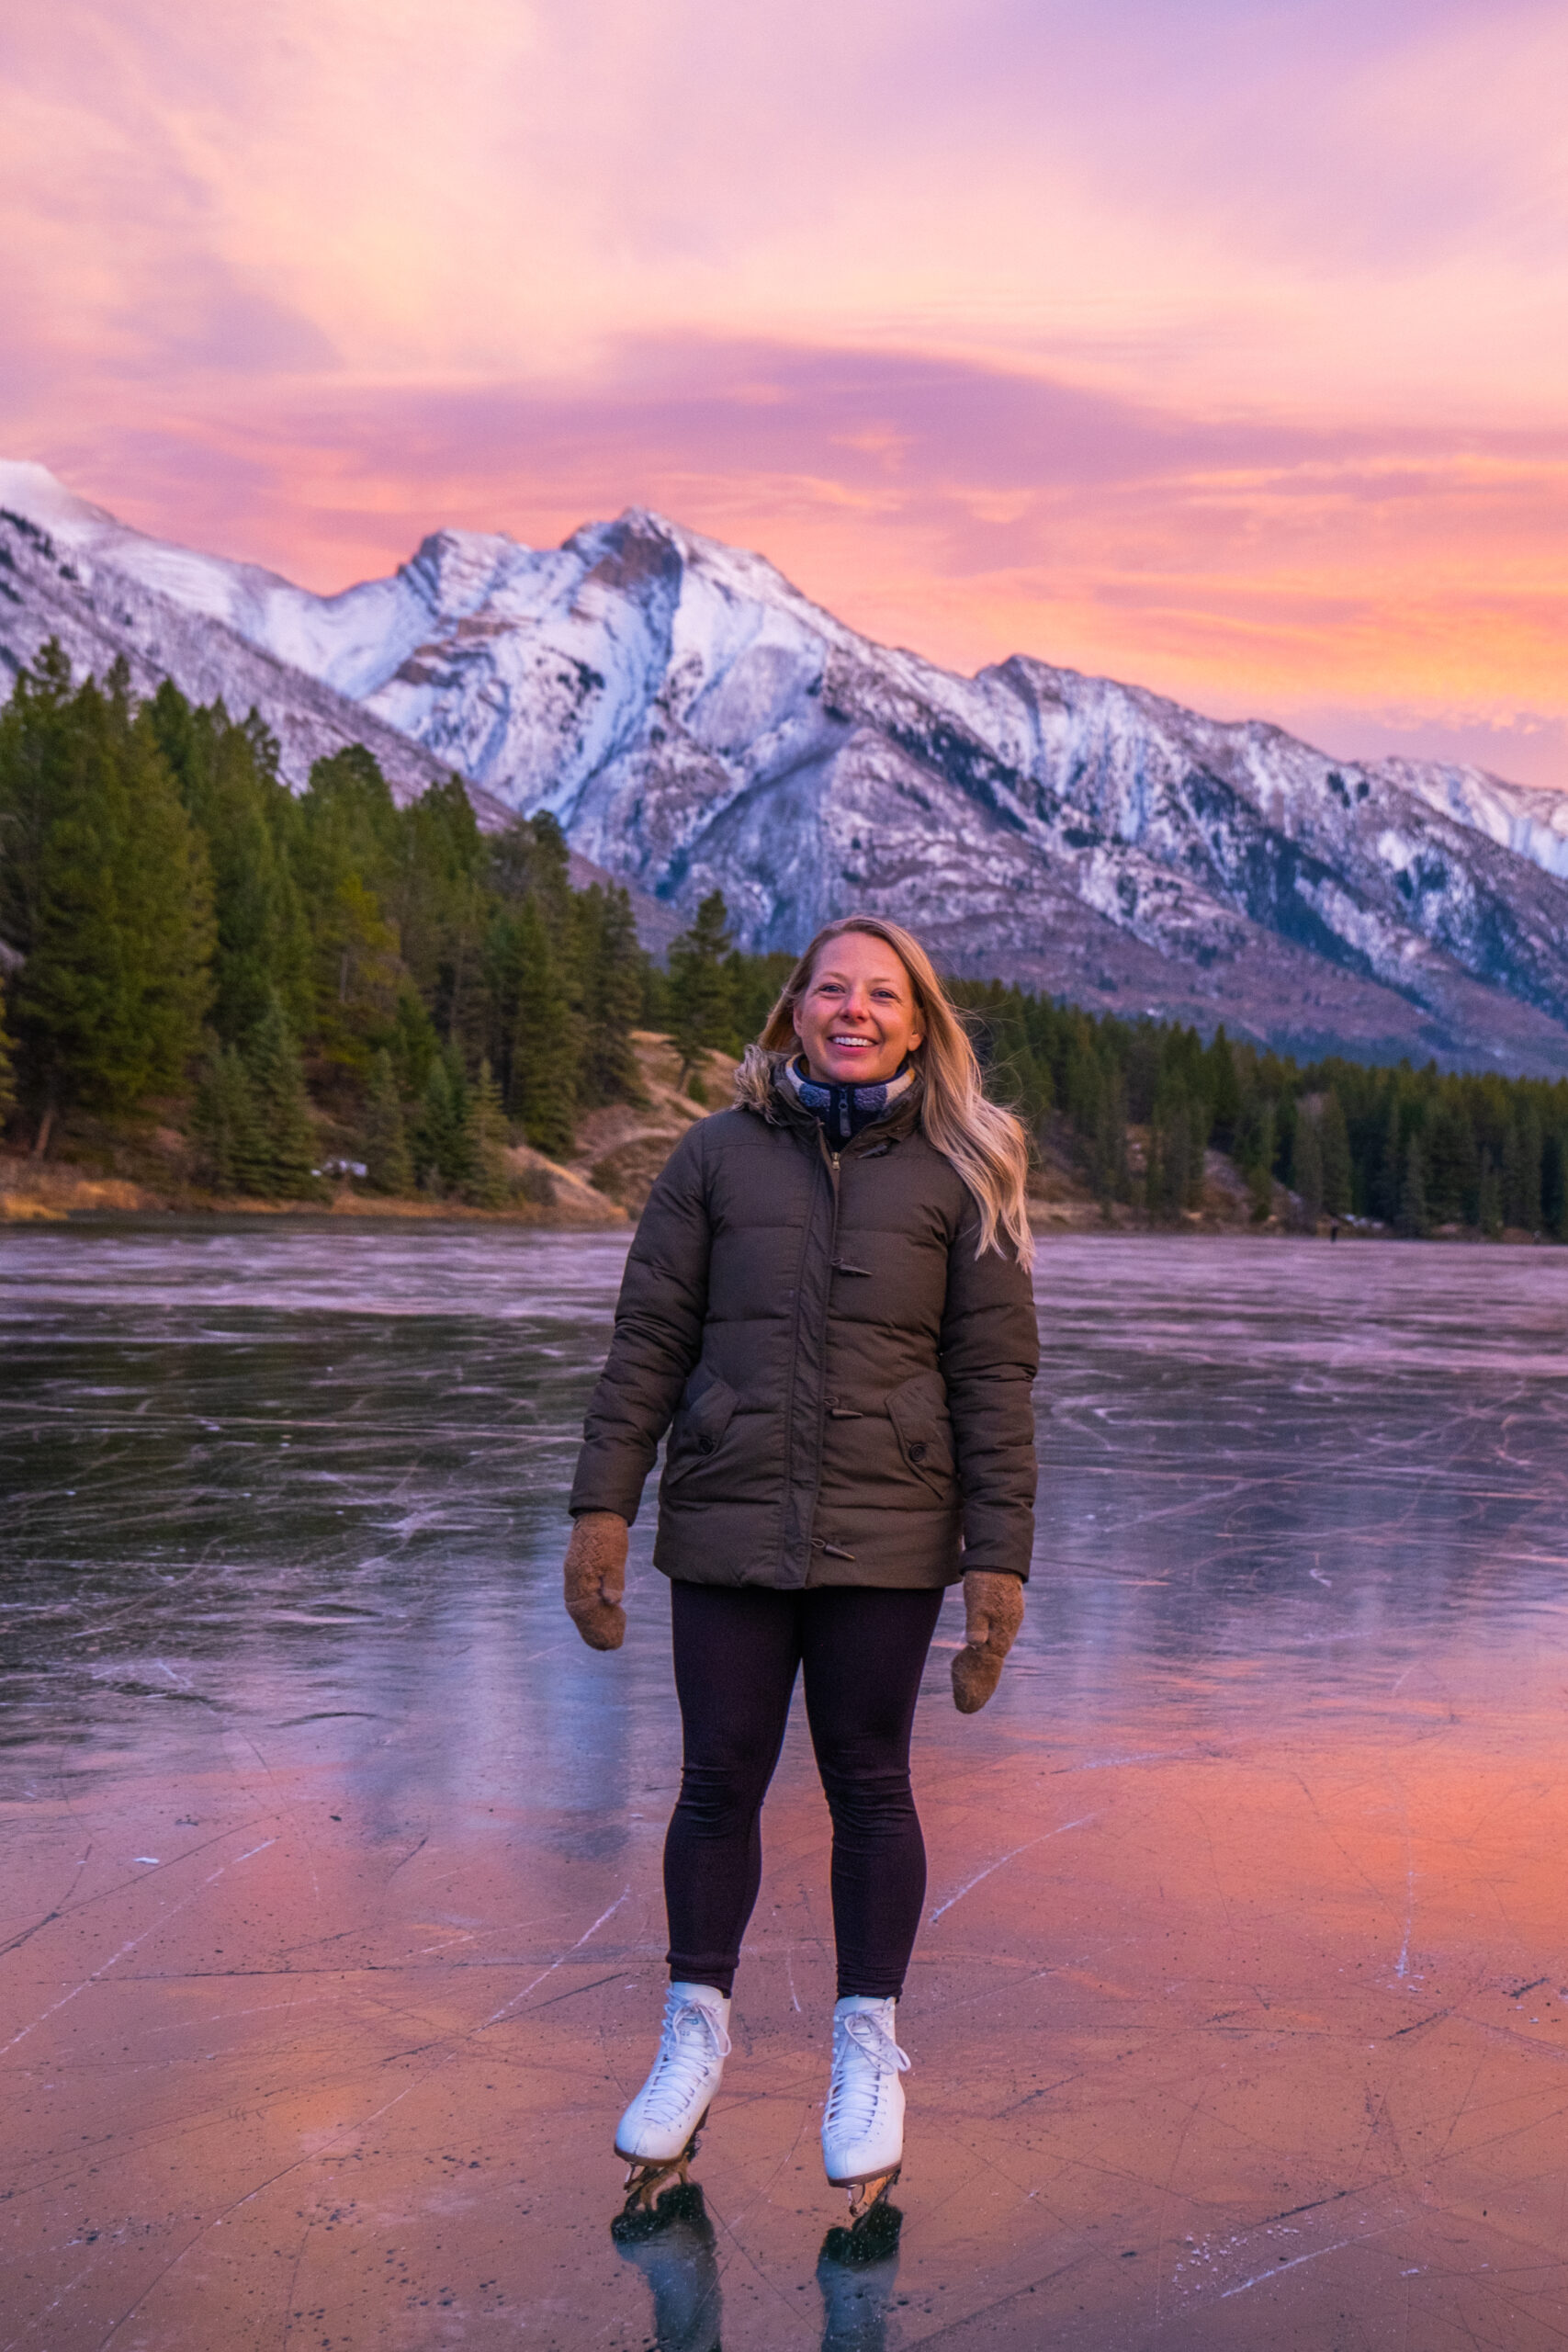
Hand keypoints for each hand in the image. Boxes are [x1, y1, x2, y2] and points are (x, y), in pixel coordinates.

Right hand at [563, 1512, 628, 1650]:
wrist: (599, 1513)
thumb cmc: (608, 1535)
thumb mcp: (615, 1558)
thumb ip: (613, 1580)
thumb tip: (613, 1601)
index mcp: (579, 1578)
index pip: (585, 1612)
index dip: (596, 1630)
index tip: (609, 1643)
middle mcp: (573, 1580)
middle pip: (580, 1613)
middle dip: (593, 1632)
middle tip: (608, 1647)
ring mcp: (574, 1576)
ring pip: (580, 1606)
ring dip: (591, 1623)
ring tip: (605, 1638)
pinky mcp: (578, 1572)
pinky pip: (582, 1597)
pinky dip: (590, 1609)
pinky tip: (602, 1615)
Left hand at [951, 1570, 1023, 1712]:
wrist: (998, 1559)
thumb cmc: (985, 1581)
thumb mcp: (977, 1601)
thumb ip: (977, 1623)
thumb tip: (975, 1644)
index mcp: (1002, 1631)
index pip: (990, 1663)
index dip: (979, 1683)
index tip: (967, 1700)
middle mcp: (1007, 1630)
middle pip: (994, 1661)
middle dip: (982, 1683)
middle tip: (967, 1704)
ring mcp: (1007, 1623)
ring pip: (994, 1651)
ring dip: (983, 1668)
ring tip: (972, 1687)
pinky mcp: (1003, 1615)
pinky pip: (994, 1639)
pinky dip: (984, 1651)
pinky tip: (977, 1654)